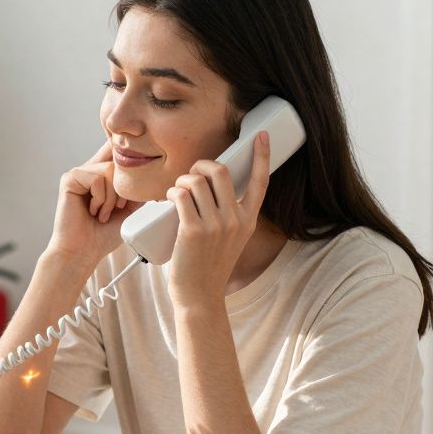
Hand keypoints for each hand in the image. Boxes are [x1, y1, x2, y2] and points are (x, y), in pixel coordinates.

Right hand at [45, 139, 144, 267]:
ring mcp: (78, 173)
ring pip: (109, 170)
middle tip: (117, 209)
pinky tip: (92, 211)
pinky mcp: (70, 179)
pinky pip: (97, 179)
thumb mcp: (131, 208)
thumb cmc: (104, 234)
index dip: (126, 149)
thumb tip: (154, 171)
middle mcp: (90, 170)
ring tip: (103, 214)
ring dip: (112, 198)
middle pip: (118, 160)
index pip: (116, 149)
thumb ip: (138, 187)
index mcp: (102, 174)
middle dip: (124, 189)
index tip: (137, 146)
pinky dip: (100, 199)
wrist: (84, 251)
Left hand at [166, 131, 270, 303]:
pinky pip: (180, 195)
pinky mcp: (193, 231)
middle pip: (221, 172)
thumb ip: (226, 217)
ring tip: (176, 192)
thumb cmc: (208, 267)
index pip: (261, 182)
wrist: (200, 297)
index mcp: (248, 221)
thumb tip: (206, 189)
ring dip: (181, 180)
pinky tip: (169, 199)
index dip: (262, 156)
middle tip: (190, 176)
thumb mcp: (228, 240)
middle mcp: (236, 220)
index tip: (262, 136)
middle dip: (202, 165)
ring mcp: (216, 225)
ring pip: (197, 181)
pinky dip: (172, 192)